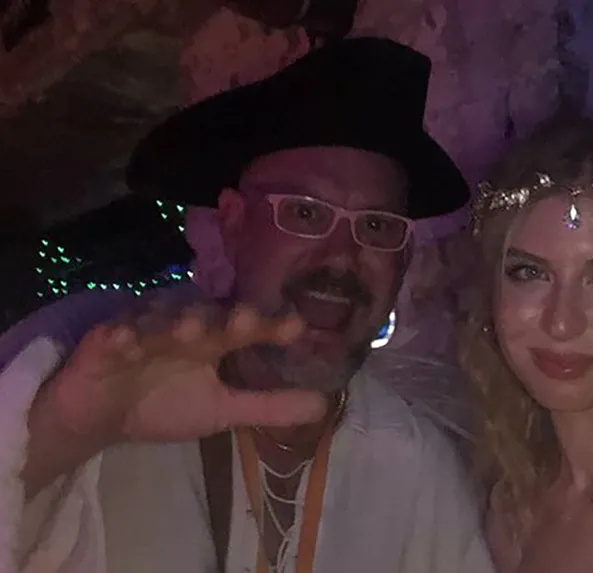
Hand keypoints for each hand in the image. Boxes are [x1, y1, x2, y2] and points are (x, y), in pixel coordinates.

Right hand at [41, 304, 326, 446]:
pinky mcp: (102, 343)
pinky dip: (119, 336)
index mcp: (213, 340)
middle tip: (246, 320)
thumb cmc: (164, 405)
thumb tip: (323, 406)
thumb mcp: (220, 411)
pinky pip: (111, 336)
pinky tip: (125, 339)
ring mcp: (142, 331)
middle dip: (226, 318)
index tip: (297, 327)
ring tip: (191, 331)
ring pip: (160, 322)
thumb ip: (267, 407)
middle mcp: (181, 328)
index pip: (245, 328)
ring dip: (175, 324)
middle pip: (207, 316)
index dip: (269, 325)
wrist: (99, 418)